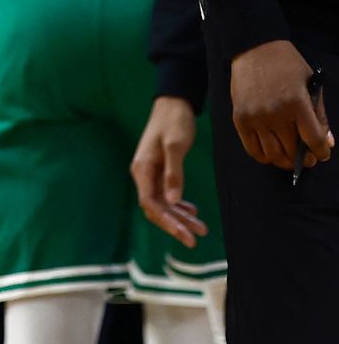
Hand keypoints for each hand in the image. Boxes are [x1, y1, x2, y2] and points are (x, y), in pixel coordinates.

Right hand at [131, 96, 208, 246]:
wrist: (173, 103)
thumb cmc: (173, 122)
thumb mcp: (176, 146)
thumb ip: (174, 173)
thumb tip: (173, 201)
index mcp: (142, 169)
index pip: (150, 204)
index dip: (167, 222)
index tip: (186, 235)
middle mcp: (143, 174)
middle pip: (156, 208)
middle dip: (175, 224)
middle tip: (195, 239)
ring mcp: (151, 173)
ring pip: (163, 203)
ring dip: (180, 216)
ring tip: (202, 229)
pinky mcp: (161, 170)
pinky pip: (167, 194)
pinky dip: (179, 205)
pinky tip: (193, 210)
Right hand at [229, 40, 331, 170]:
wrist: (254, 48)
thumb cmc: (287, 65)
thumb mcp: (311, 85)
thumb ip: (319, 115)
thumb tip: (328, 142)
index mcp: (297, 103)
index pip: (313, 139)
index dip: (321, 152)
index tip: (323, 154)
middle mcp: (275, 113)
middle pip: (293, 150)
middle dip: (305, 159)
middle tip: (309, 159)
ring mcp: (255, 117)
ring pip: (273, 154)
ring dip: (285, 161)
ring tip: (291, 158)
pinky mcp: (240, 118)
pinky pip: (252, 148)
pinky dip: (264, 156)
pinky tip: (272, 153)